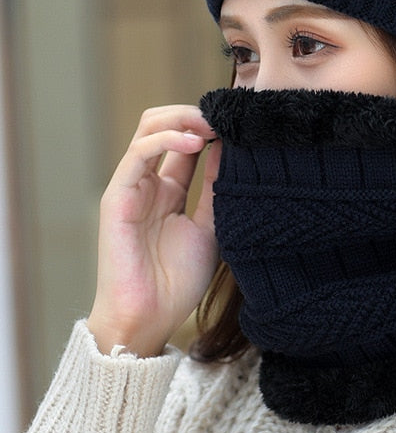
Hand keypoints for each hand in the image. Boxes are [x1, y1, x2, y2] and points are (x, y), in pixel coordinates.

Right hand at [87, 105, 220, 356]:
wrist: (150, 319)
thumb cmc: (178, 280)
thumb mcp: (211, 224)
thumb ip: (215, 187)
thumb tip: (231, 147)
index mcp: (169, 189)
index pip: (187, 141)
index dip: (212, 126)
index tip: (241, 120)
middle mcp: (149, 182)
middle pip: (165, 124)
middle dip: (196, 114)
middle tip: (227, 116)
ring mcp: (132, 186)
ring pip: (149, 128)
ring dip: (183, 119)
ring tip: (213, 123)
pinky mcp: (117, 196)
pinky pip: (139, 154)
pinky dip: (167, 139)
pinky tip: (196, 143)